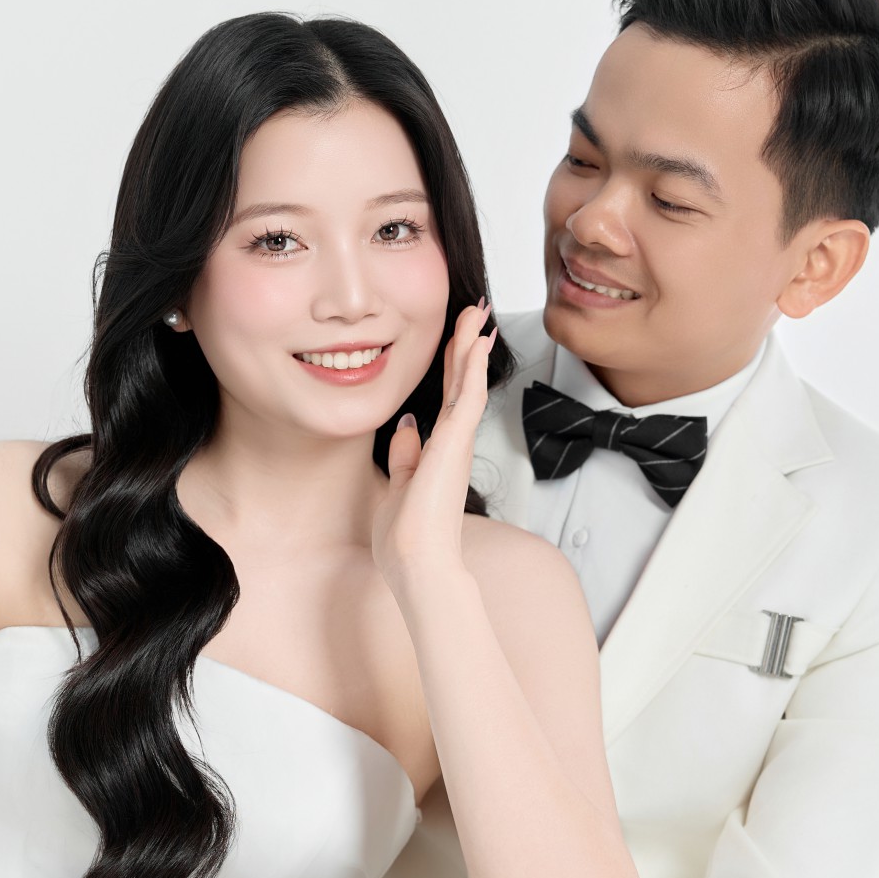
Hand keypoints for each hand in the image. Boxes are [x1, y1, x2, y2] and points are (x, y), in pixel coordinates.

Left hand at [371, 297, 495, 598]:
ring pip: (467, 382)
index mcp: (440, 453)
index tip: (460, 340)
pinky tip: (477, 341)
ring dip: (472, 346)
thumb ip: (406, 456)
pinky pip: (467, 397)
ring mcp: (457, 443)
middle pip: (461, 383)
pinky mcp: (455, 444)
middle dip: (468, 345)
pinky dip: (472, 367)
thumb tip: (406, 427)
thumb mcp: (399, 488)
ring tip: (479, 312)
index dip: (453, 367)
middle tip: (477, 311)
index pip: (447, 399)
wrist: (417, 566)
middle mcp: (454, 444)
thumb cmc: (407, 540)